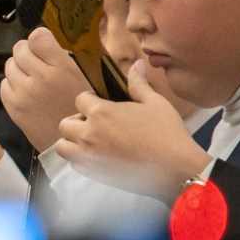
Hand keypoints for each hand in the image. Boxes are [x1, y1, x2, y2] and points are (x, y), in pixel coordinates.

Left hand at [2, 29, 93, 153]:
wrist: (77, 144)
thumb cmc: (86, 110)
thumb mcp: (87, 79)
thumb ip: (66, 59)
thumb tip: (47, 42)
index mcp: (63, 68)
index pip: (37, 37)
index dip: (39, 39)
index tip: (43, 44)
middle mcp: (41, 78)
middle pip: (19, 49)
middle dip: (27, 53)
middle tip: (37, 62)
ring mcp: (25, 93)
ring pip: (9, 65)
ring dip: (19, 68)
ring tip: (33, 78)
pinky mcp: (14, 107)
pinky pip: (4, 84)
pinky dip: (13, 85)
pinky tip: (27, 91)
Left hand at [58, 74, 206, 192]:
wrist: (176, 171)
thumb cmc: (168, 134)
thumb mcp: (156, 103)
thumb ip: (139, 84)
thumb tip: (136, 65)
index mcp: (101, 113)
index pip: (80, 99)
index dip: (91, 100)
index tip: (103, 104)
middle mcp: (88, 134)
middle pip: (66, 123)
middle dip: (78, 120)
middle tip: (97, 124)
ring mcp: (88, 156)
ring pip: (63, 146)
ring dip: (73, 141)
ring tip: (93, 140)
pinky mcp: (93, 174)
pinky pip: (74, 164)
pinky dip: (81, 158)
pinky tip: (100, 156)